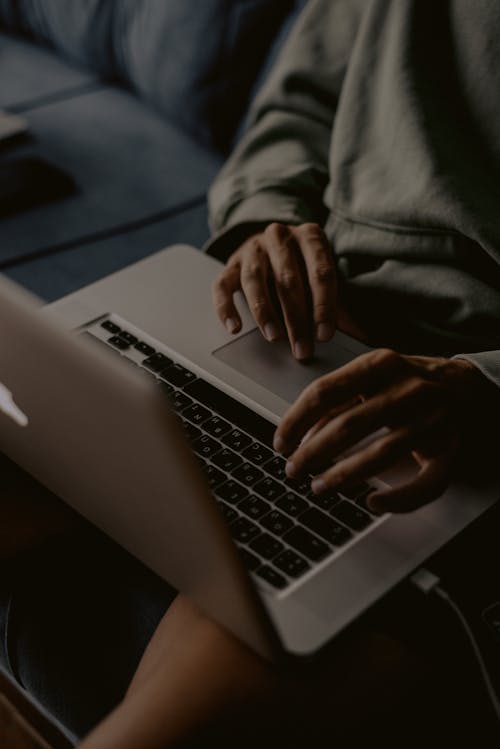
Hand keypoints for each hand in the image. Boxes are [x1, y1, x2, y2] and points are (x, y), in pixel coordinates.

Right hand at [212, 222, 336, 360]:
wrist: (271, 244)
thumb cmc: (302, 267)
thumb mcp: (323, 279)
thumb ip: (339, 306)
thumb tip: (362, 336)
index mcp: (310, 237)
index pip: (320, 272)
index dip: (324, 306)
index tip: (325, 335)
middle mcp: (279, 237)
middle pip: (288, 279)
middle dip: (296, 318)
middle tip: (302, 349)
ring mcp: (251, 249)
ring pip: (254, 280)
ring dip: (265, 312)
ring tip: (274, 337)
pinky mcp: (230, 265)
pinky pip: (222, 286)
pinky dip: (226, 308)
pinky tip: (234, 328)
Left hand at [273, 349, 496, 512]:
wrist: (476, 388)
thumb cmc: (415, 382)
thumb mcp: (375, 376)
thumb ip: (340, 399)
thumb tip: (302, 430)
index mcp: (382, 364)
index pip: (326, 391)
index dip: (296, 420)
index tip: (280, 442)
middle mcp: (409, 388)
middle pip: (349, 425)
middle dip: (313, 452)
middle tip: (292, 470)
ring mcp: (433, 420)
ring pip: (382, 453)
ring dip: (343, 475)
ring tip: (319, 487)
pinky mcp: (452, 451)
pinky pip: (425, 483)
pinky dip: (398, 499)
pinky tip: (371, 501)